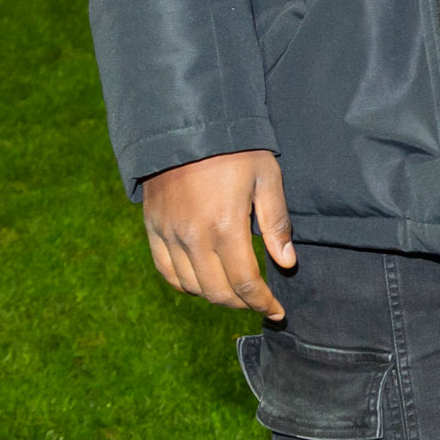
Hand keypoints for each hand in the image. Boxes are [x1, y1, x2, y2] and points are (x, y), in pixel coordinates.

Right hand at [140, 150, 296, 319]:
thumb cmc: (235, 151)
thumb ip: (276, 223)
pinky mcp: (153, 229)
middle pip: (217, 291)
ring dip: (215, 297)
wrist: (187, 128)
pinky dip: (185, 285)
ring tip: (235, 294)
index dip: (262, 302)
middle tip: (259, 303)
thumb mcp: (267, 178)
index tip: (277, 312)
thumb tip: (286, 262)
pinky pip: (166, 271)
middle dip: (241, 304)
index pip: (245, 282)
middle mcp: (193, 239)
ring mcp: (169, 235)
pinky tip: (202, 283)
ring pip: (190, 287)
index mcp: (225, 228)